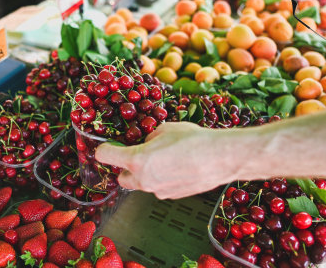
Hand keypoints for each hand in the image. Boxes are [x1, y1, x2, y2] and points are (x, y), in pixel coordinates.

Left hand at [95, 122, 238, 198]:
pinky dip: (161, 179)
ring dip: (145, 174)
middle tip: (136, 155)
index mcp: (137, 160)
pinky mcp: (171, 196)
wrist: (221, 157)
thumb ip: (149, 136)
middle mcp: (144, 179)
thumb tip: (147, 141)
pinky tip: (176, 167)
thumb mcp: (165, 128)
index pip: (105, 156)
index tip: (107, 146)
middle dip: (125, 168)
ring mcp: (157, 191)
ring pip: (141, 184)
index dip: (104, 150)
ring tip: (163, 159)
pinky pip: (158, 187)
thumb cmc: (194, 140)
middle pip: (121, 178)